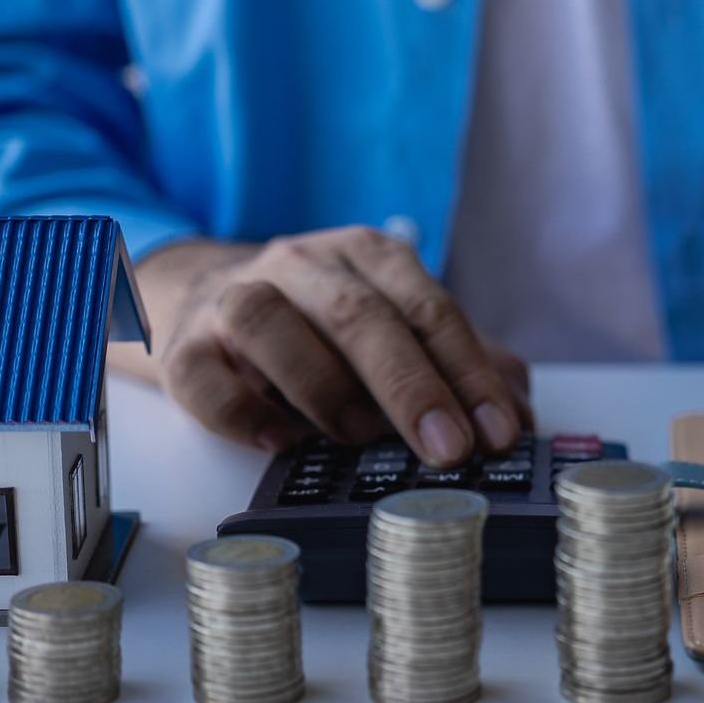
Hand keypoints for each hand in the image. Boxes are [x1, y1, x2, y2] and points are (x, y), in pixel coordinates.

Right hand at [123, 228, 532, 464]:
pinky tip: (279, 442)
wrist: (207, 302)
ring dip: (321, 383)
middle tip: (447, 447)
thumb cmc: (320, 327)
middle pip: (357, 312)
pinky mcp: (184, 348)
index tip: (497, 431)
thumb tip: (519, 414)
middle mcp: (301, 266)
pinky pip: (201, 375)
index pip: (427, 307)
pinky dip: (240, 412)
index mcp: (366, 255)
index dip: (467, 371)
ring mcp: (233, 301)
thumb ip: (459, 364)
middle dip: (410, 384)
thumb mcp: (395, 328)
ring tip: (357, 438)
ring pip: (268, 322)